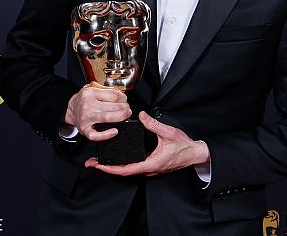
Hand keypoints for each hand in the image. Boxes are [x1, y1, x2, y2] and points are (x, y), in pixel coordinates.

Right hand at [64, 82, 131, 140]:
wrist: (70, 109)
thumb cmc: (84, 100)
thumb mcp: (91, 88)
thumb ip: (105, 89)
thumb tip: (120, 94)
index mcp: (90, 94)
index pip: (112, 95)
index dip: (122, 97)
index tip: (125, 99)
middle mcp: (87, 105)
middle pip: (112, 106)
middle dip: (124, 107)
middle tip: (127, 108)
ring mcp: (86, 118)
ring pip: (107, 117)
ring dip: (120, 116)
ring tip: (126, 114)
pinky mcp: (85, 129)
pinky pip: (96, 135)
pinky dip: (106, 134)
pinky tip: (114, 131)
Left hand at [85, 111, 209, 175]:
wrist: (194, 153)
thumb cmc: (184, 146)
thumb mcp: (168, 132)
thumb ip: (153, 124)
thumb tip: (141, 115)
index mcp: (151, 163)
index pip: (127, 170)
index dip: (112, 169)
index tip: (100, 166)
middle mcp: (148, 169)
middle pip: (123, 172)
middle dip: (107, 168)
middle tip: (92, 163)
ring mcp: (149, 168)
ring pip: (128, 171)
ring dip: (113, 167)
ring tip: (100, 162)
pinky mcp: (150, 165)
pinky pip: (133, 167)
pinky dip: (122, 165)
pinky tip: (116, 159)